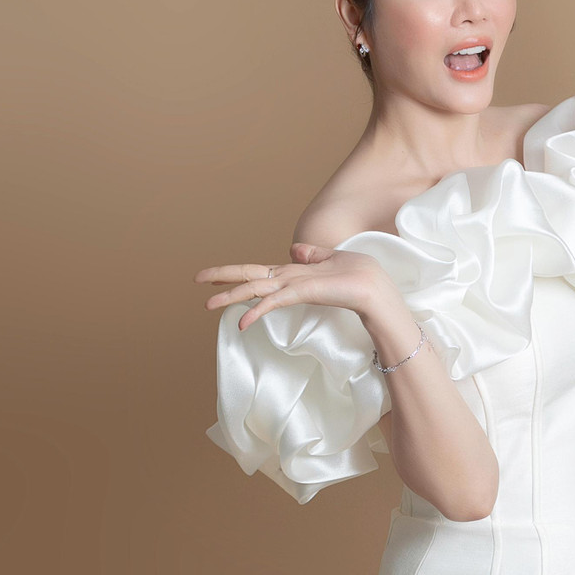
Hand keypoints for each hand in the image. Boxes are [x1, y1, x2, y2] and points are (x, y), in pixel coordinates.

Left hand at [196, 243, 407, 337]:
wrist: (377, 291)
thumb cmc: (361, 279)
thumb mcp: (330, 265)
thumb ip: (311, 258)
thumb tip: (291, 251)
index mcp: (295, 271)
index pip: (259, 271)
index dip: (235, 272)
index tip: (214, 279)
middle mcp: (290, 274)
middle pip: (250, 274)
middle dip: (223, 276)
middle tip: (197, 279)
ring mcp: (295, 282)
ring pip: (256, 287)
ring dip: (231, 295)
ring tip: (207, 305)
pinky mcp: (302, 292)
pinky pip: (274, 302)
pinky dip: (256, 311)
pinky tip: (242, 323)